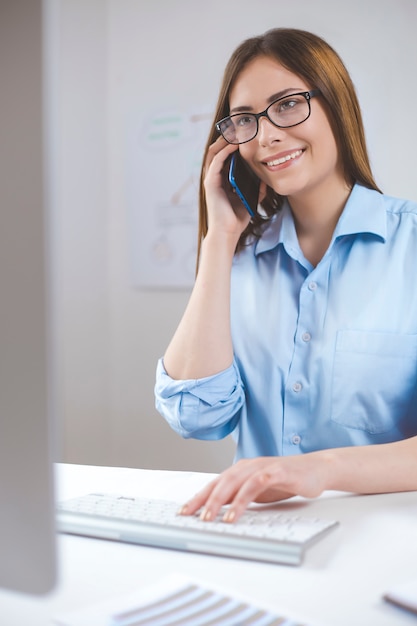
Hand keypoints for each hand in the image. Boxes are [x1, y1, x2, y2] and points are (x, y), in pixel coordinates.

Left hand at [179, 453, 331, 522]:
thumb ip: (239, 497)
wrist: (316, 469)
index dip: (198, 497)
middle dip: (203, 500)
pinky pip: (255, 484)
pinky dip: (242, 498)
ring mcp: (261, 467)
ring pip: (233, 482)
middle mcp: (247, 466)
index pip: (214, 484)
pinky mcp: (276, 471)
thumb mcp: (258, 492)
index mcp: (240, 470)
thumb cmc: (286, 480)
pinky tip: (235, 512)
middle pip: (219, 482)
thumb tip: (218, 512)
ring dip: (219, 501)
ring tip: (209, 518)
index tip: (183, 512)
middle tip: (190, 516)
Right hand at [203, 137, 264, 236]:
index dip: (233, 144)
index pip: (225, 156)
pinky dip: (225, 151)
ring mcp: (211, 179)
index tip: (245, 135)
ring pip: (215, 152)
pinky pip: (217, 161)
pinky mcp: (210, 182)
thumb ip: (257, 190)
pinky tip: (235, 144)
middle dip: (227, 138)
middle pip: (218, 151)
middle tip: (239, 127)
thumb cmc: (237, 219)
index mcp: (222, 180)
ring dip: (225, 140)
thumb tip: (266, 180)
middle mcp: (214, 177)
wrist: (228, 232)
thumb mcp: (251, 200)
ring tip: (236, 130)